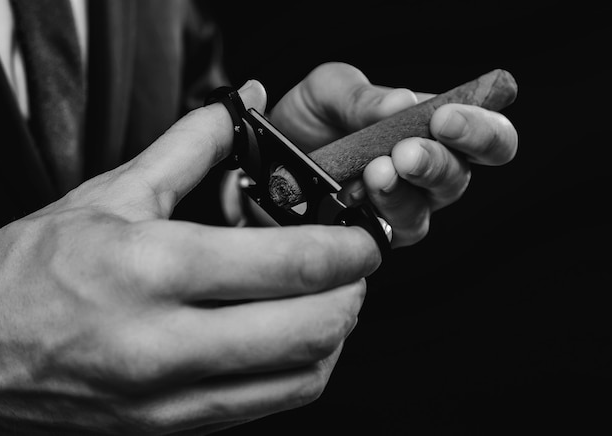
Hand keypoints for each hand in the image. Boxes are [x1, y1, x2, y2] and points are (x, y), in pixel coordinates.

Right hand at [0, 81, 380, 434]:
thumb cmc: (32, 273)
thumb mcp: (110, 194)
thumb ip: (188, 148)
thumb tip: (243, 105)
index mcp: (153, 269)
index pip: (288, 264)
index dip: (348, 250)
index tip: (365, 240)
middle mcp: (166, 342)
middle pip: (310, 328)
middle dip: (353, 293)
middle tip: (354, 266)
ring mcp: (171, 395)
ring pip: (301, 376)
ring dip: (335, 334)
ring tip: (328, 298)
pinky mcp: (173, 425)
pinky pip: (269, 403)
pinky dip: (303, 369)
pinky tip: (294, 337)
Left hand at [269, 62, 517, 246]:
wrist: (264, 159)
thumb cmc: (307, 122)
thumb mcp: (327, 92)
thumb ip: (362, 96)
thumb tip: (402, 103)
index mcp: (430, 131)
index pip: (486, 135)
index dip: (482, 130)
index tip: (447, 118)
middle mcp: (424, 174)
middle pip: (462, 177)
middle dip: (438, 163)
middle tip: (407, 151)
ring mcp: (398, 209)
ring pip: (423, 211)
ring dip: (402, 192)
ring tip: (375, 171)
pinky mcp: (370, 237)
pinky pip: (384, 235)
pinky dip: (370, 215)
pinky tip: (352, 197)